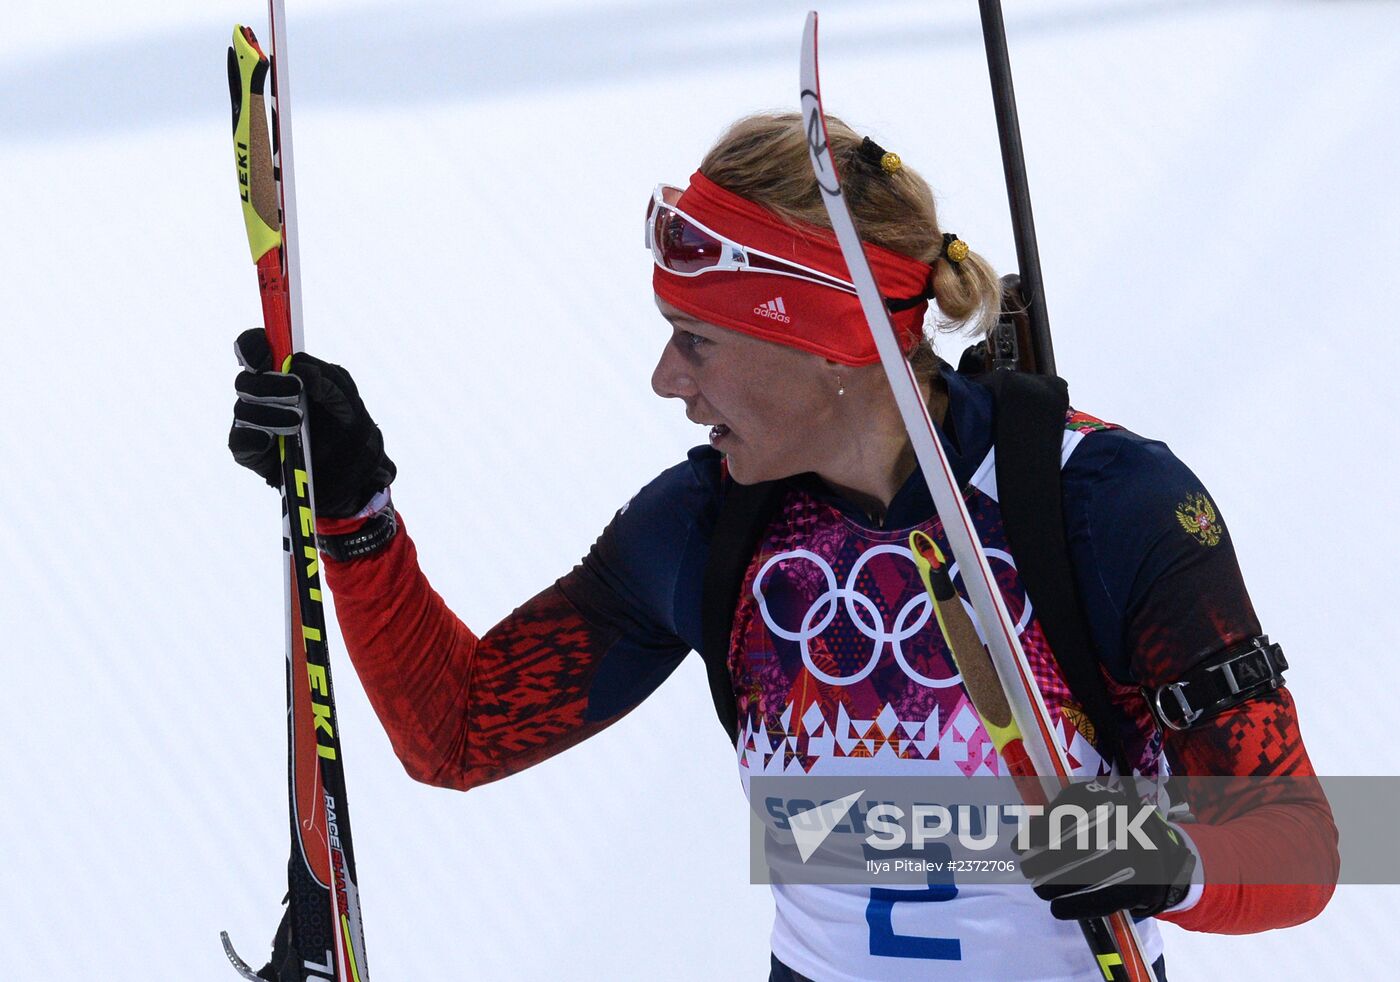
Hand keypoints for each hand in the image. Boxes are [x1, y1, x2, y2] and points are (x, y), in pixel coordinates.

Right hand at [228, 328, 395, 517]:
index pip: (254, 349)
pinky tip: (269, 440)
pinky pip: (240, 441)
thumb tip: (301, 370)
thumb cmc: (346, 430)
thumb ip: (329, 379)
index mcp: (281, 375)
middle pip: (245, 380)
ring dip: (269, 412)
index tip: (265, 355)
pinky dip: (254, 437)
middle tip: (295, 390)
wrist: (351, 474)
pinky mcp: (251, 452)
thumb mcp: (348, 400)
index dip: (252, 347)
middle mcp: (262, 397)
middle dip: (269, 383)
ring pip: (243, 410)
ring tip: (297, 420)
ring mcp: (253, 424)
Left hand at [1014, 779, 1195, 920]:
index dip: (1036, 833)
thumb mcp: (1090, 810)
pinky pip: (1097, 899)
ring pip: (1079, 874)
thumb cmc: (1113, 828)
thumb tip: (1022, 843)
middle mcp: (1117, 824)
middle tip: (1027, 871)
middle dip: (1039, 862)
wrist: (1160, 853)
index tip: (1019, 847)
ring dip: (1051, 885)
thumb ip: (1056, 819)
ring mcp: (1129, 855)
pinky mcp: (1136, 885)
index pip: (1062, 815)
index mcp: (1103, 800)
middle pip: (1067, 847)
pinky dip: (1072, 906)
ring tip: (1040, 890)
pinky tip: (1057, 908)